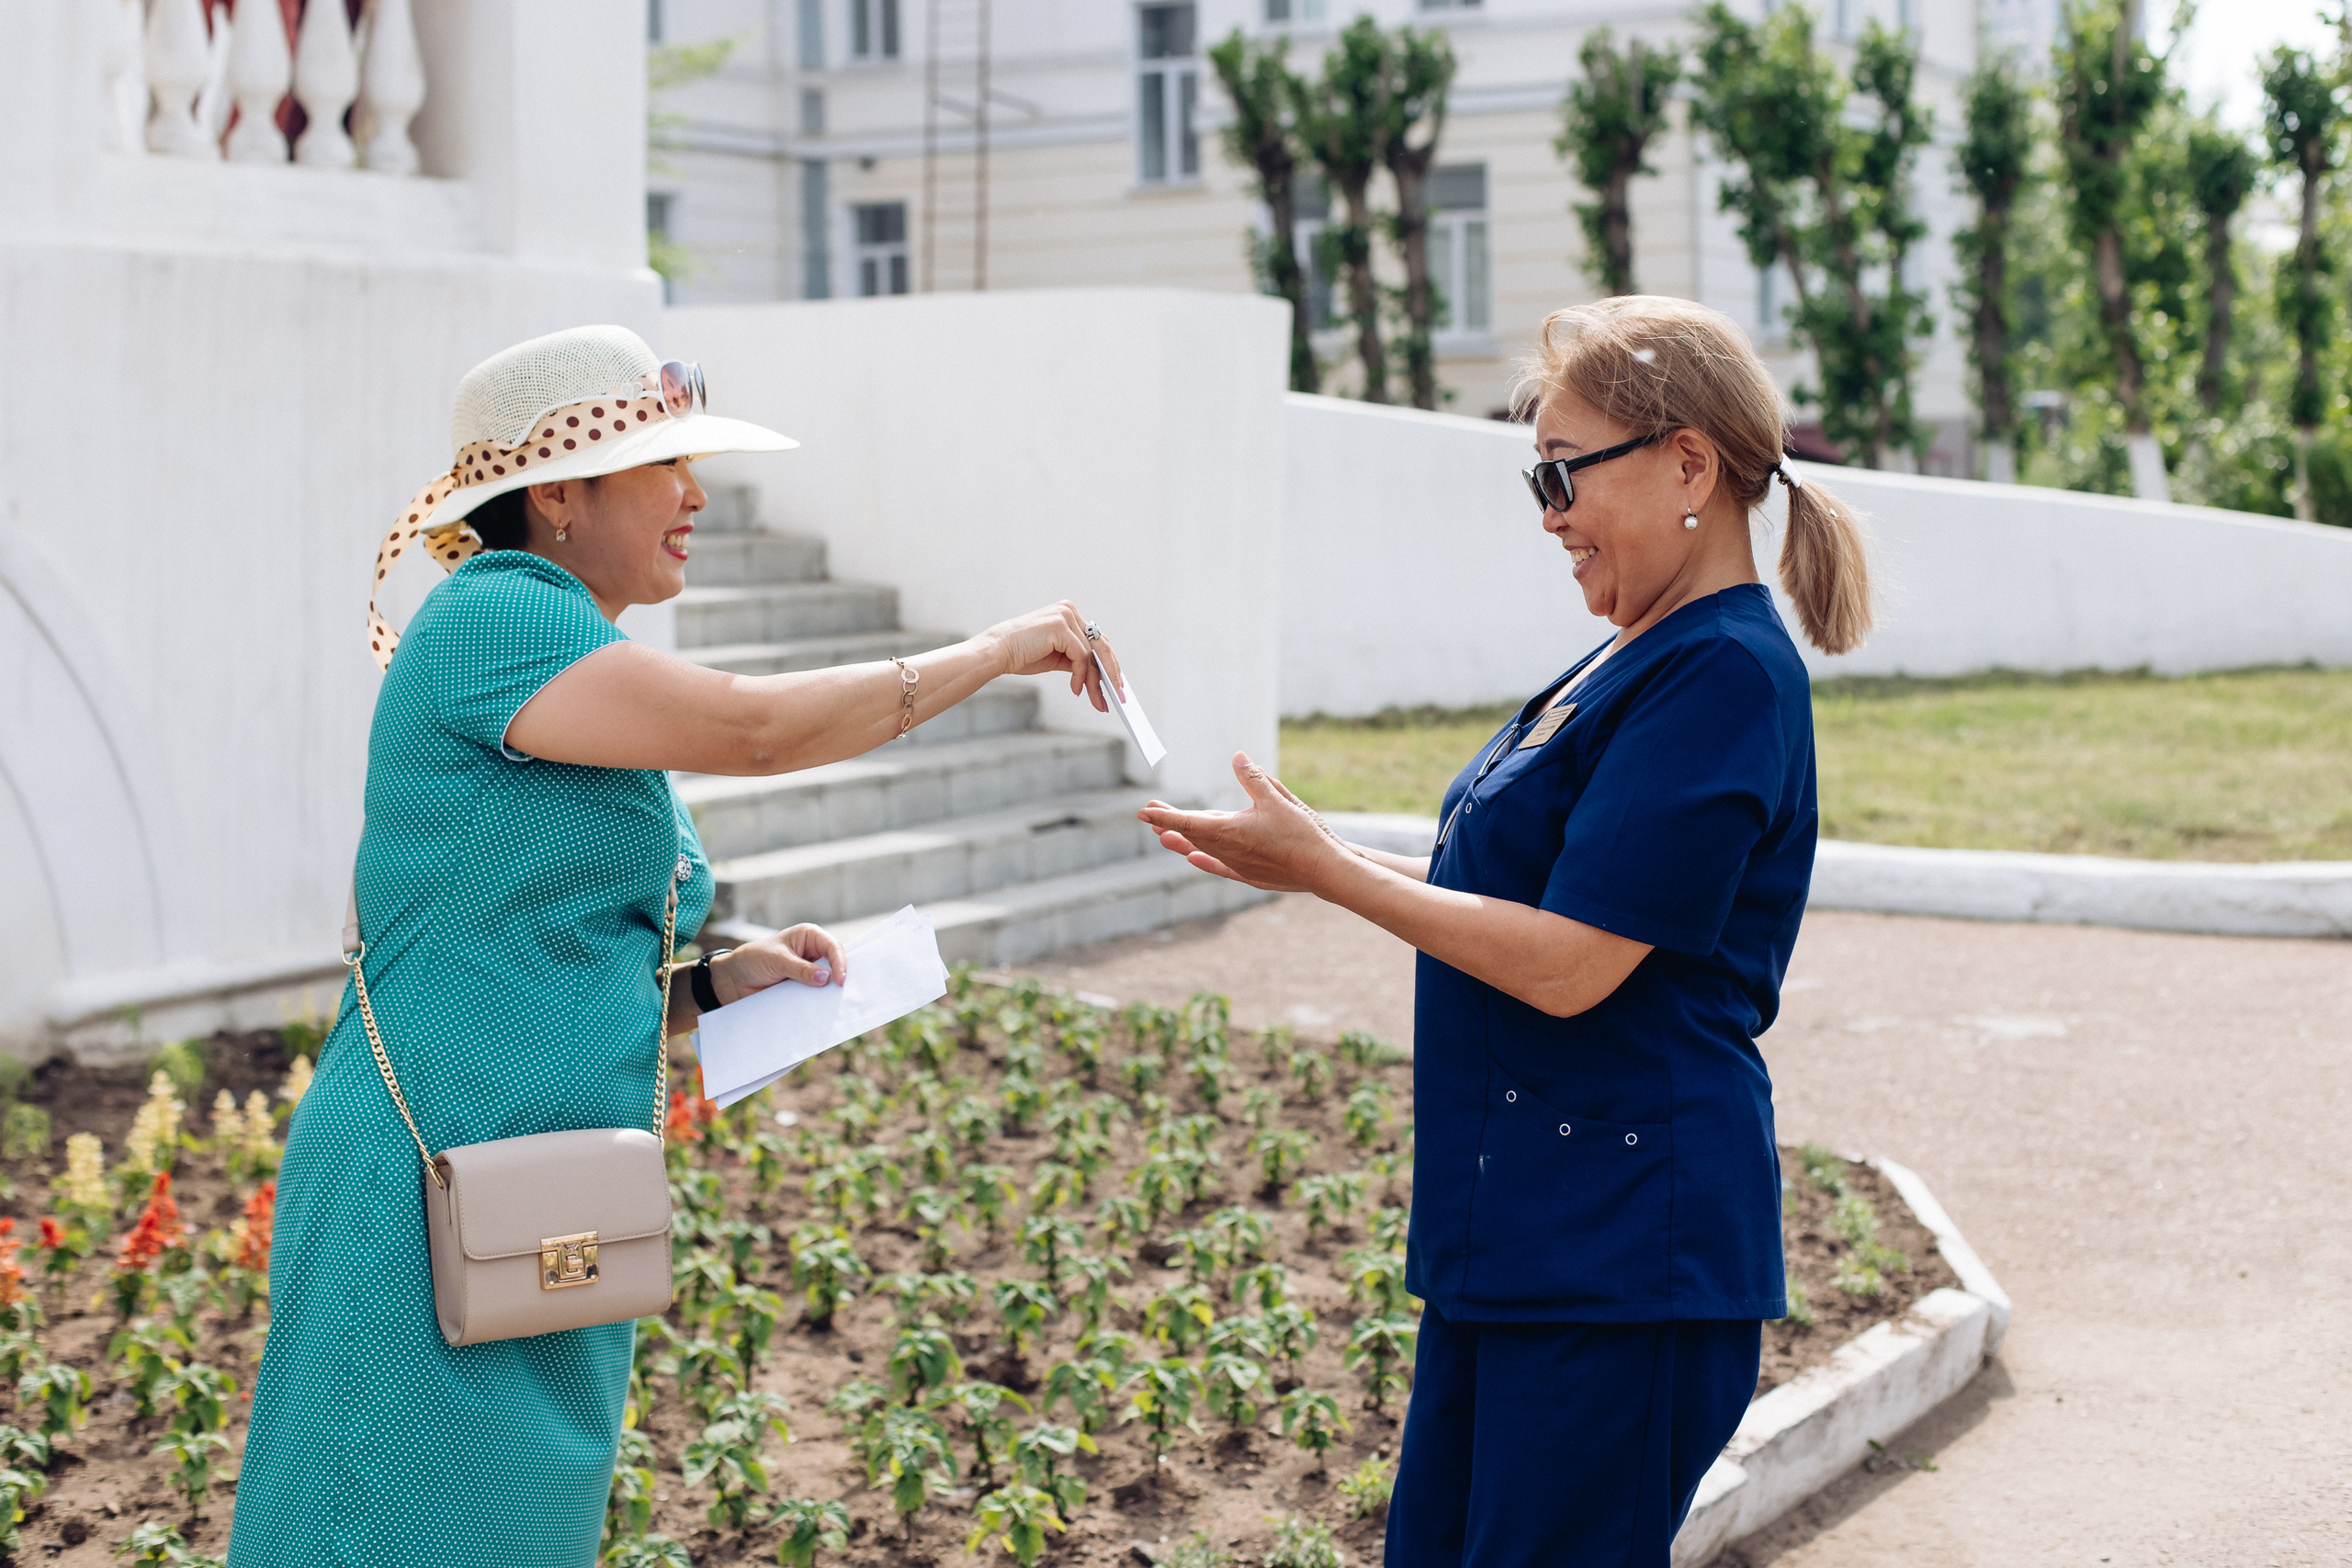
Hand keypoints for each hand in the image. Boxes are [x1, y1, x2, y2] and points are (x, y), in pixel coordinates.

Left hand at [710, 923, 846, 1005]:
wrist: (732, 982)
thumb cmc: (752, 960)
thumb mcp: (777, 961)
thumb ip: (801, 969)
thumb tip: (825, 978)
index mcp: (808, 936)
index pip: (833, 946)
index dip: (840, 962)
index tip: (839, 980)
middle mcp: (812, 952)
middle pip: (835, 963)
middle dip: (840, 975)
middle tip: (846, 992)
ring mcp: (809, 971)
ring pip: (828, 980)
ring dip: (830, 991)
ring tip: (838, 1002)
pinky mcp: (803, 988)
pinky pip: (816, 994)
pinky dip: (820, 1000)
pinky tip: (824, 1008)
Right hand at [980, 601, 1123, 712]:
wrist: (997, 652)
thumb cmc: (1022, 655)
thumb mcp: (1057, 657)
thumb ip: (1077, 659)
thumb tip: (1099, 675)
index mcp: (1068, 614)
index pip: (1097, 640)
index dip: (1109, 663)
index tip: (1116, 684)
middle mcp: (1069, 611)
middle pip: (1101, 645)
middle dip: (1109, 673)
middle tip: (1117, 696)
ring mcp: (1065, 616)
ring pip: (1092, 654)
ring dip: (1095, 681)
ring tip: (1096, 700)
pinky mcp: (1060, 626)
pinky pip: (1081, 657)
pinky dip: (1081, 676)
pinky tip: (1075, 689)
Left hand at [1137, 753, 1349, 892]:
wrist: (1324, 869)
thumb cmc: (1302, 834)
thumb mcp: (1278, 799)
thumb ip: (1254, 778)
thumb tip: (1237, 756)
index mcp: (1230, 831)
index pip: (1187, 822)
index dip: (1164, 816)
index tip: (1143, 812)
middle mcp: (1228, 851)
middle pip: (1191, 836)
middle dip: (1170, 824)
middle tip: (1150, 815)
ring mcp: (1238, 866)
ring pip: (1203, 851)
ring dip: (1183, 841)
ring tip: (1165, 837)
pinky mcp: (1250, 875)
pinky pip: (1219, 867)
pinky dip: (1204, 861)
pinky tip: (1194, 859)